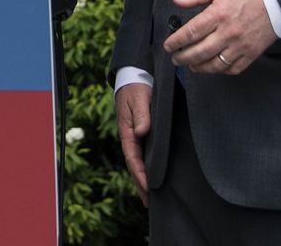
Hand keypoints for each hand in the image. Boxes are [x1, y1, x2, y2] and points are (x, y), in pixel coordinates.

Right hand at [115, 82, 151, 204]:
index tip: (148, 186)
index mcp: (127, 131)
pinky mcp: (142, 134)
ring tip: (150, 197)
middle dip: (140, 183)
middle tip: (148, 202)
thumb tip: (142, 132)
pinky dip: (147, 168)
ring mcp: (135, 137)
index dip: (139, 173)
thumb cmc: (136, 87)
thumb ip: (141, 115)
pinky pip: (143, 155)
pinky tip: (153, 176)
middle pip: (133, 165)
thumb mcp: (139, 98)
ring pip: (138, 162)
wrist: (133, 77)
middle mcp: (130, 137)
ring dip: (143, 178)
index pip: (132, 157)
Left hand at [163, 0, 275, 74]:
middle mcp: (228, 32)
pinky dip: (221, 70)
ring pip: (215, 64)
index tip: (168, 45)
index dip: (176, 41)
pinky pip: (233, 69)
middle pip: (199, 52)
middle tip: (175, 59)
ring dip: (199, 68)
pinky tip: (213, 66)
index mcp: (218, 14)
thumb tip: (177, 1)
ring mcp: (240, 45)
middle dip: (183, 58)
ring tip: (191, 65)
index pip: (191, 32)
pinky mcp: (251, 53)